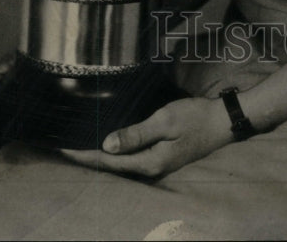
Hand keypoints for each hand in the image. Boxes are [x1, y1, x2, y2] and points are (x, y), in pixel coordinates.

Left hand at [60, 97, 232, 177]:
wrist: (223, 121)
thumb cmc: (195, 118)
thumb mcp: (165, 121)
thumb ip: (136, 134)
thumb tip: (107, 145)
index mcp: (149, 163)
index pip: (109, 162)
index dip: (85, 156)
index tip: (63, 149)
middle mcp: (150, 169)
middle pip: (112, 167)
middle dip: (88, 158)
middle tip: (64, 147)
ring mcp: (156, 164)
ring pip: (121, 163)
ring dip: (100, 156)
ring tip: (79, 145)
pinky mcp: (160, 157)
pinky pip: (130, 158)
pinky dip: (115, 152)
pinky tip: (107, 144)